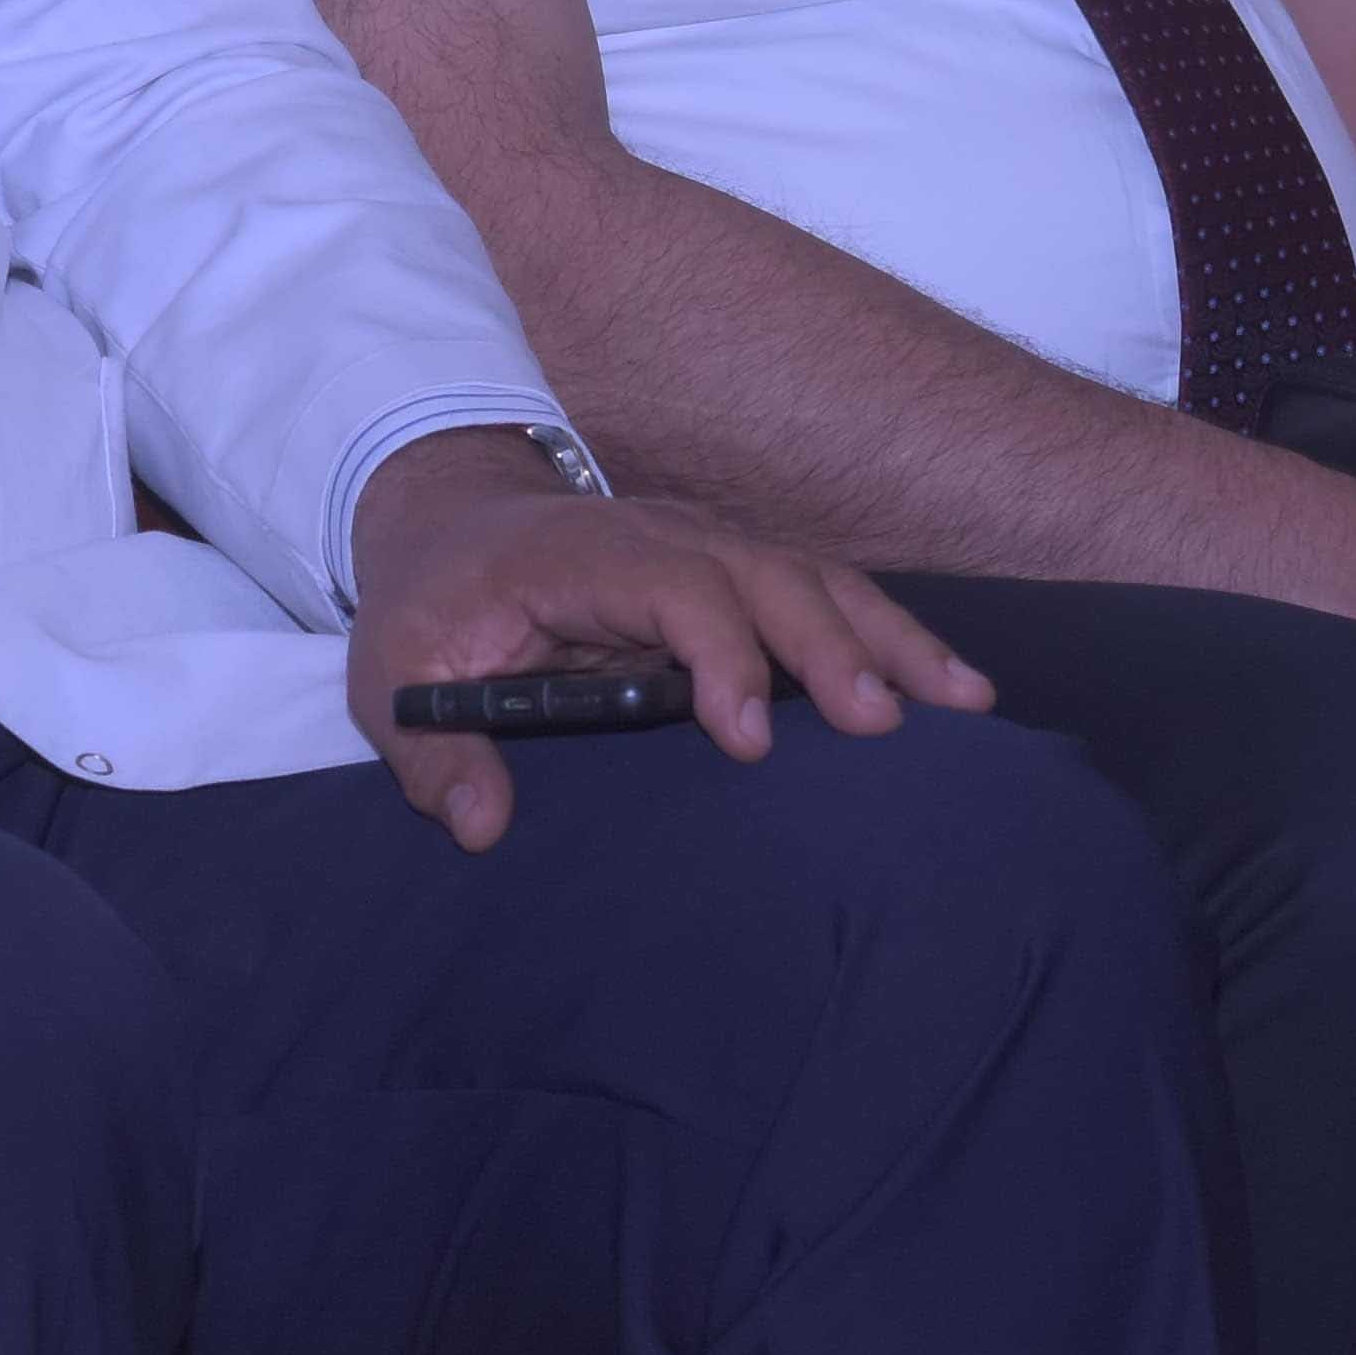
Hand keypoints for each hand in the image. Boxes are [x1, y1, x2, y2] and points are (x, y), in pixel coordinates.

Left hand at [344, 436, 984, 852]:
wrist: (450, 528)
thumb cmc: (430, 608)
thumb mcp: (393, 674)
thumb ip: (432, 752)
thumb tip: (481, 826)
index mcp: (578, 556)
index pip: (670, 586)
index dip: (716, 653)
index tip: (747, 737)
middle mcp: (660, 537)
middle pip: (765, 576)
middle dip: (829, 646)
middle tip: (883, 727)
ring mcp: (709, 548)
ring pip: (814, 580)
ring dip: (889, 639)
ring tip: (962, 706)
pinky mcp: (738, 575)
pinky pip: (825, 597)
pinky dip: (890, 638)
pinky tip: (953, 694)